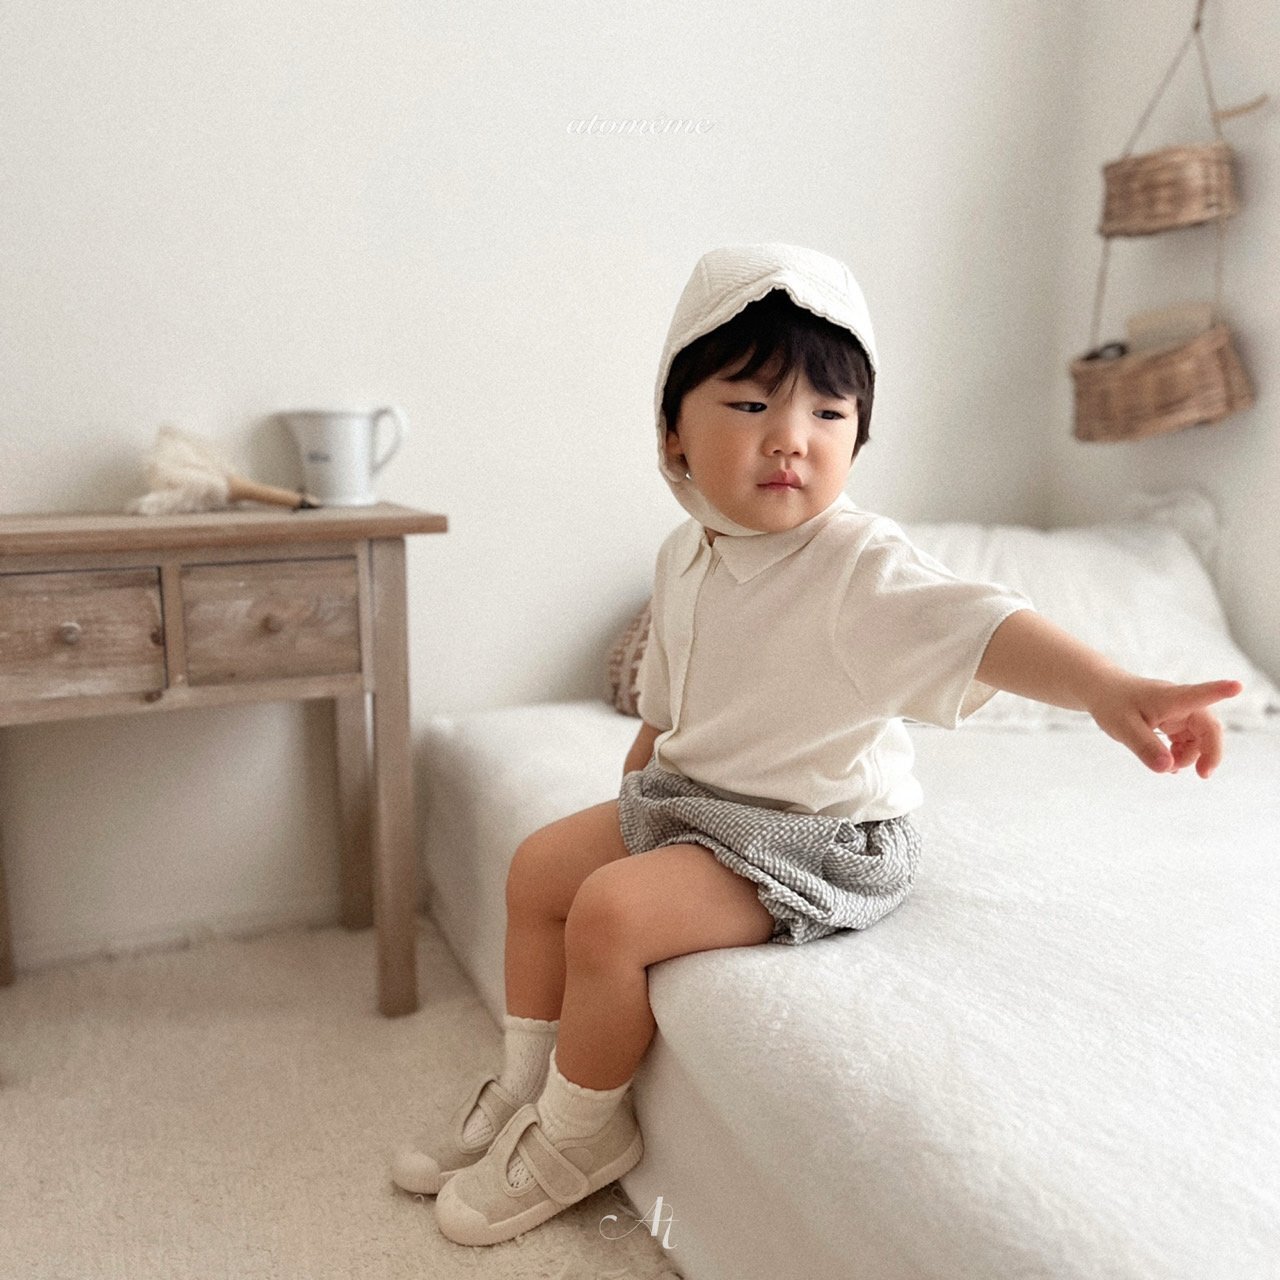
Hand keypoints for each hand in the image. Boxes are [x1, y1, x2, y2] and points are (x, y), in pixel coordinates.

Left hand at [1087, 673, 1243, 777]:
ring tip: (1169, 766)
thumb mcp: (1123, 727)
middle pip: (1208, 728)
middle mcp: (1181, 704)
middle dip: (1210, 752)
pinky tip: (1170, 764)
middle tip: (1203, 775)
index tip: (1237, 686)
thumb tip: (1167, 767)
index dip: (1219, 690)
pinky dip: (1182, 754)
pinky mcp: (1175, 721)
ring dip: (1190, 756)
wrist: (1103, 691)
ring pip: (1199, 738)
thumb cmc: (1113, 703)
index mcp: (1171, 698)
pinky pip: (1188, 741)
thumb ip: (1145, 746)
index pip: (1199, 694)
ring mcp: (1180, 713)